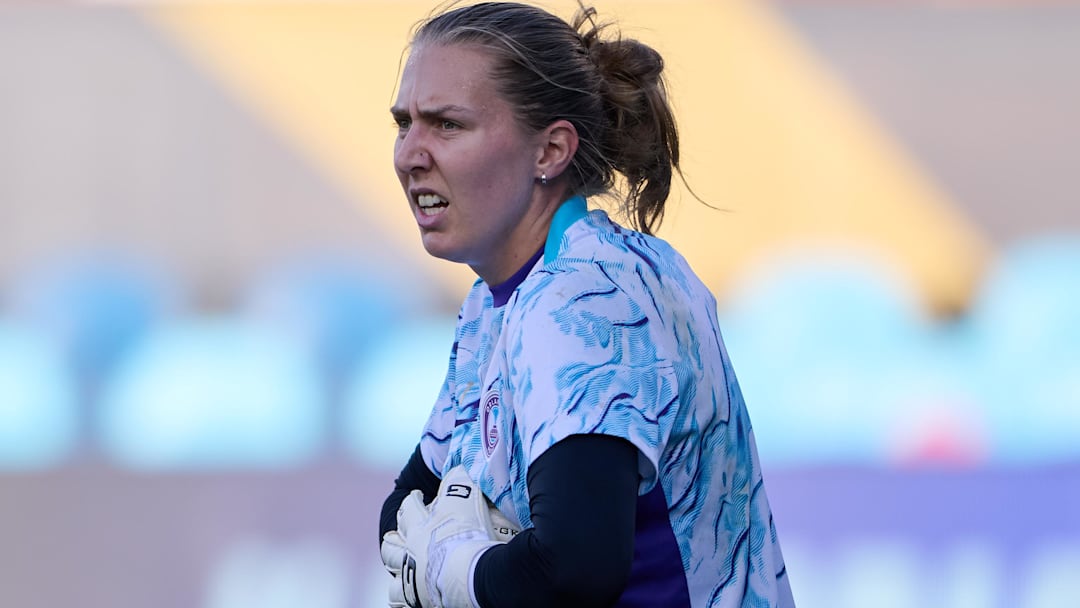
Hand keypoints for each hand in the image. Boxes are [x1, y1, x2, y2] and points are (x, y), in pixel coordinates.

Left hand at [381, 466, 514, 607]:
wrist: (472, 574)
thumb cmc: (469, 535)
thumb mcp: (468, 499)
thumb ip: (462, 482)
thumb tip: (459, 466)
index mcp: (420, 527)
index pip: (408, 509)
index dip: (412, 500)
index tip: (416, 495)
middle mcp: (411, 553)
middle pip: (390, 545)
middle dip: (392, 540)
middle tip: (397, 536)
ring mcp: (413, 578)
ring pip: (394, 576)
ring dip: (396, 571)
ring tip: (400, 571)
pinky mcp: (420, 601)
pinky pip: (403, 602)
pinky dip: (403, 599)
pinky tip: (409, 599)